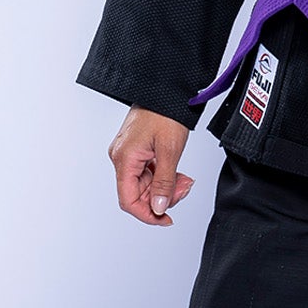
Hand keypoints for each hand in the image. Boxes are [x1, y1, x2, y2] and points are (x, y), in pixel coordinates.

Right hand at [108, 108, 194, 225]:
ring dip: (166, 187)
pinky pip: (149, 171)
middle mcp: (122, 158)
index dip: (147, 214)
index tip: (165, 219)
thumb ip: (164, 182)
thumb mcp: (170, 151)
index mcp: (124, 159)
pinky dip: (164, 176)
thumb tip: (159, 208)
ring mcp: (128, 154)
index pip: (128, 201)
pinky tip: (178, 173)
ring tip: (186, 180)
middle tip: (185, 189)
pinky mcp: (137, 149)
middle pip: (139, 193)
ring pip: (146, 183)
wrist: (165, 88)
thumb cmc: (165, 112)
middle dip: (163, 197)